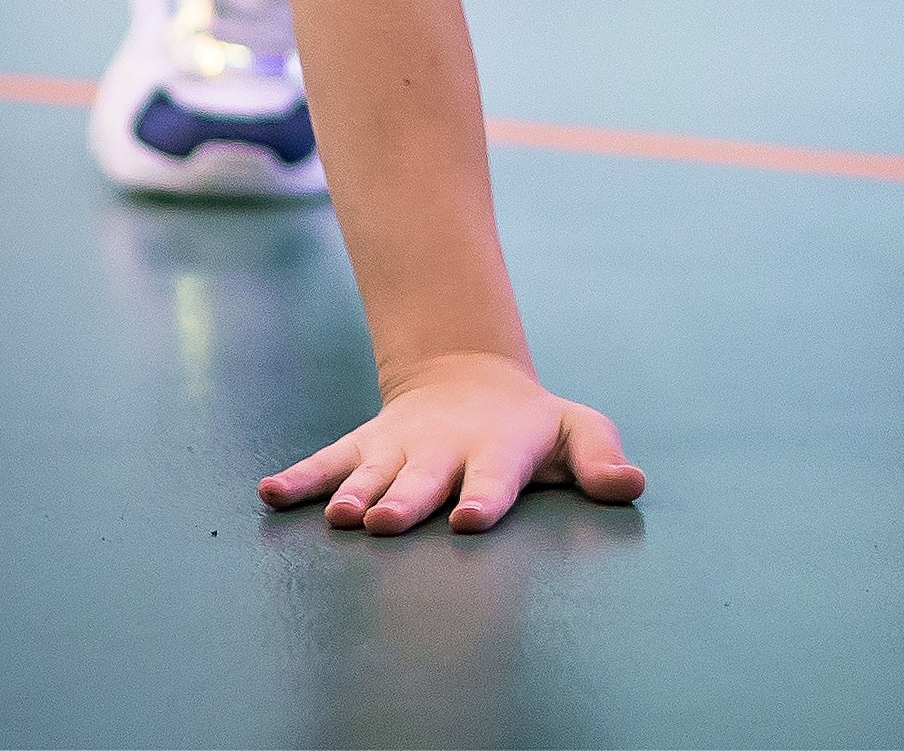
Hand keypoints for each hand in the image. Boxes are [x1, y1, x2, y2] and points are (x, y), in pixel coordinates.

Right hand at [260, 351, 644, 535]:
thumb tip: (633, 484)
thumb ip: (600, 457)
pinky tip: (270, 494)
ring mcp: (400, 448)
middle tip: (385, 524)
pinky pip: (329, 461)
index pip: (494, 478)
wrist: (469, 378)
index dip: (484, 498)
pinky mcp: (366, 446)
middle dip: (405, 501)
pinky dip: (300, 478)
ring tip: (336, 516)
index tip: (470, 520)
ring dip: (354, 493)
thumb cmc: (531, 426)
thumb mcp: (574, 430)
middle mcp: (443, 450)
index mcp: (498, 450)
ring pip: (373, 473)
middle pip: (423, 479)